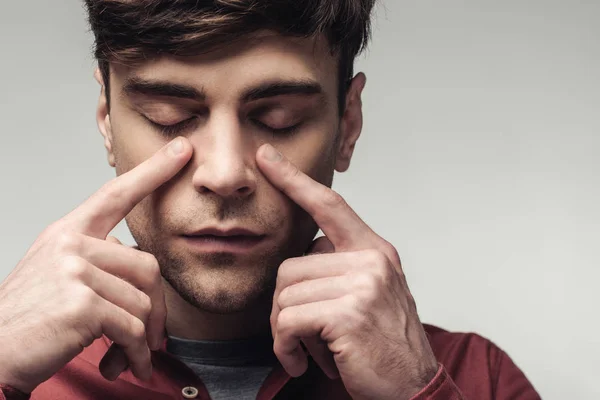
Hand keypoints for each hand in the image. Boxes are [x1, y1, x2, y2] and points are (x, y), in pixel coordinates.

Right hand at [0, 138, 191, 392]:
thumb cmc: (31, 319)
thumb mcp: (59, 276)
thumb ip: (98, 263)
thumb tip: (145, 274)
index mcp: (68, 233)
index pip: (117, 194)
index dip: (153, 171)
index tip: (183, 149)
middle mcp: (71, 244)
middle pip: (148, 266)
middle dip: (155, 308)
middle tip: (147, 337)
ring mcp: (75, 271)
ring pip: (143, 301)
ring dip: (141, 338)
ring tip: (124, 356)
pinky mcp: (82, 303)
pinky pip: (132, 328)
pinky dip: (135, 355)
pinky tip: (124, 367)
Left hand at [257, 144, 438, 399]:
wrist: (414, 388)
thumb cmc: (384, 344)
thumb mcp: (371, 295)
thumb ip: (342, 267)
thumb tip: (304, 253)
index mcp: (374, 251)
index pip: (329, 205)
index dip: (294, 180)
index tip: (266, 157)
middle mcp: (371, 261)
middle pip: (291, 265)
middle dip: (285, 307)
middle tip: (305, 334)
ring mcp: (362, 285)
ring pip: (285, 295)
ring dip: (287, 331)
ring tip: (311, 348)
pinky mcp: (349, 313)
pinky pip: (288, 321)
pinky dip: (286, 347)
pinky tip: (304, 361)